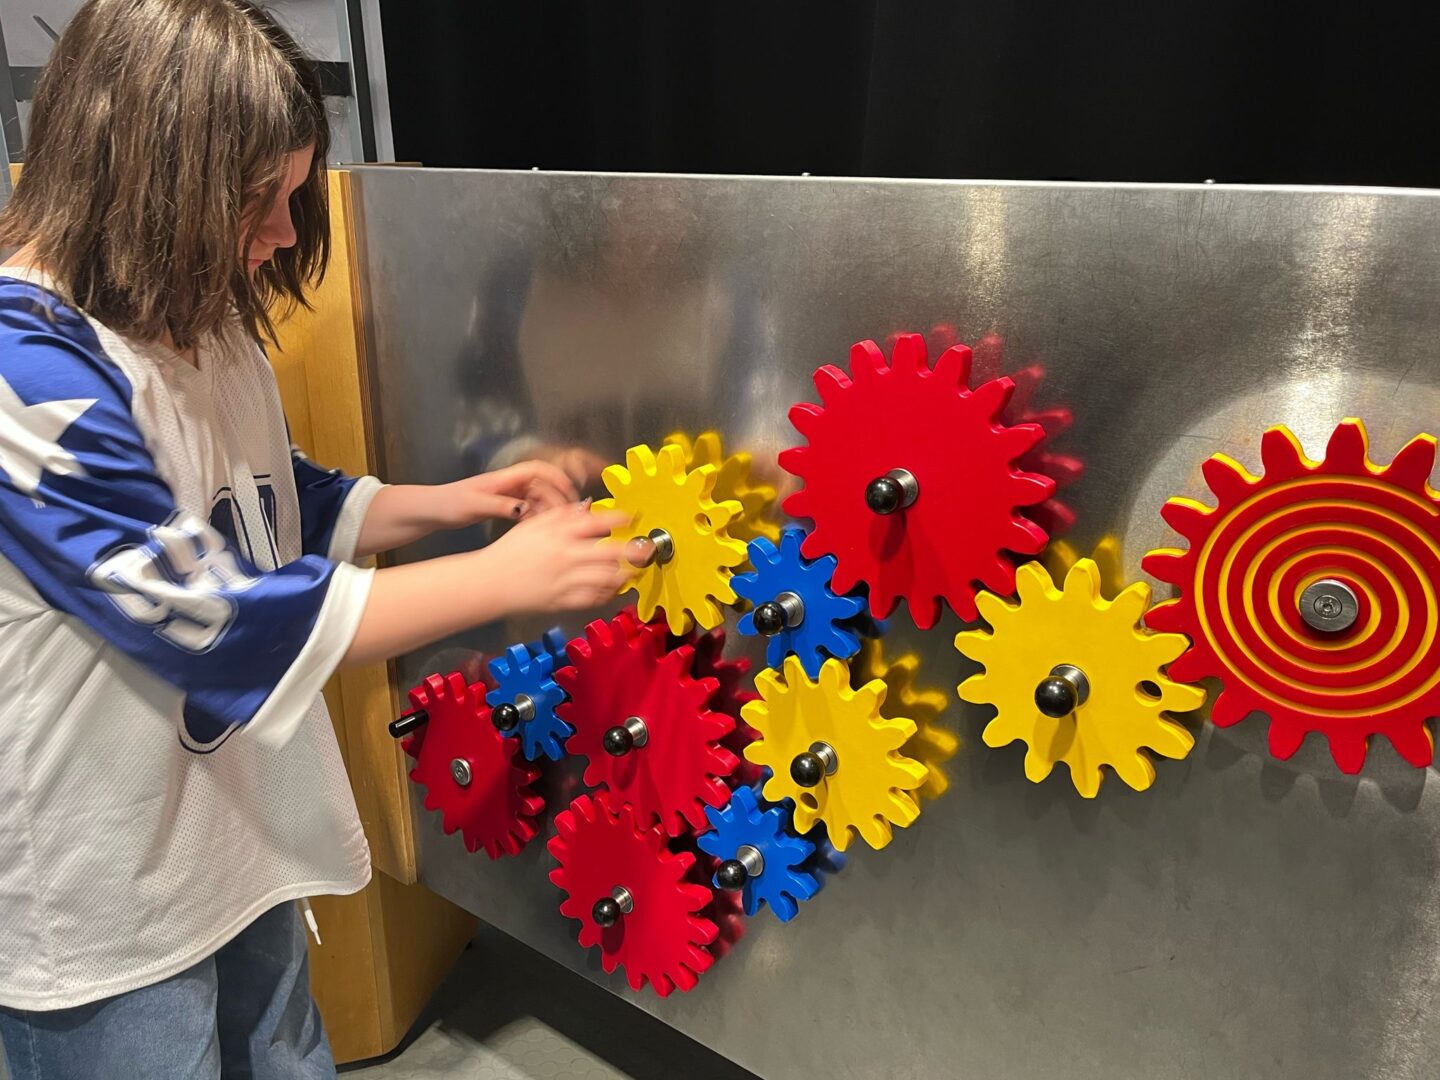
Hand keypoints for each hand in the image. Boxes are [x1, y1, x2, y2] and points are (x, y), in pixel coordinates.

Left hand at [439, 460, 580, 525]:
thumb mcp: (474, 505)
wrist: (432, 510)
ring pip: (538, 498)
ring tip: (557, 525)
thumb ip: (501, 505)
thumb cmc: (448, 503)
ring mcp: (508, 495)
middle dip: (558, 497)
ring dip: (549, 509)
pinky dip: (538, 517)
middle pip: (543, 485)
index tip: (568, 489)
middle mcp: (508, 484)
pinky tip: (540, 529)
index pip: (536, 469)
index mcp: (502, 478)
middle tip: (568, 514)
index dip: (555, 476)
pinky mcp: (505, 506)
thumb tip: (526, 508)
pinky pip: (529, 509)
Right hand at [483, 503, 630, 612]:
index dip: (619, 518)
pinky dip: (607, 593)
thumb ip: (560, 516)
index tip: (633, 517)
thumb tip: (586, 508)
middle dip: (634, 550)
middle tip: (647, 548)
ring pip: (606, 577)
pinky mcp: (563, 600)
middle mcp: (566, 555)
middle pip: (610, 552)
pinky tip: (613, 588)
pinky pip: (593, 598)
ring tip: (634, 570)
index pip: (596, 521)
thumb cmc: (510, 551)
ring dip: (624, 574)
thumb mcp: (533, 525)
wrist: (490, 582)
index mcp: (558, 533)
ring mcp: (566, 580)